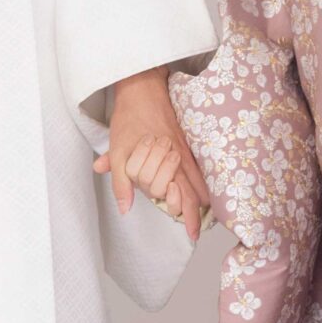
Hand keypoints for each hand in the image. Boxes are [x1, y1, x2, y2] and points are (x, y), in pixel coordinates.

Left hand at [93, 67, 210, 241]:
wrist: (142, 89)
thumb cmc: (129, 119)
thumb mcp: (117, 152)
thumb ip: (121, 182)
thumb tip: (125, 209)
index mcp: (164, 163)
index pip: (182, 196)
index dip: (187, 216)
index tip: (192, 233)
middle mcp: (179, 158)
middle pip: (194, 191)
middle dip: (194, 212)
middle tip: (195, 230)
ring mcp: (184, 149)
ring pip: (198, 179)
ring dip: (199, 198)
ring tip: (201, 215)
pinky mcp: (185, 140)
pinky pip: (198, 165)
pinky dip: (201, 180)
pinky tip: (204, 189)